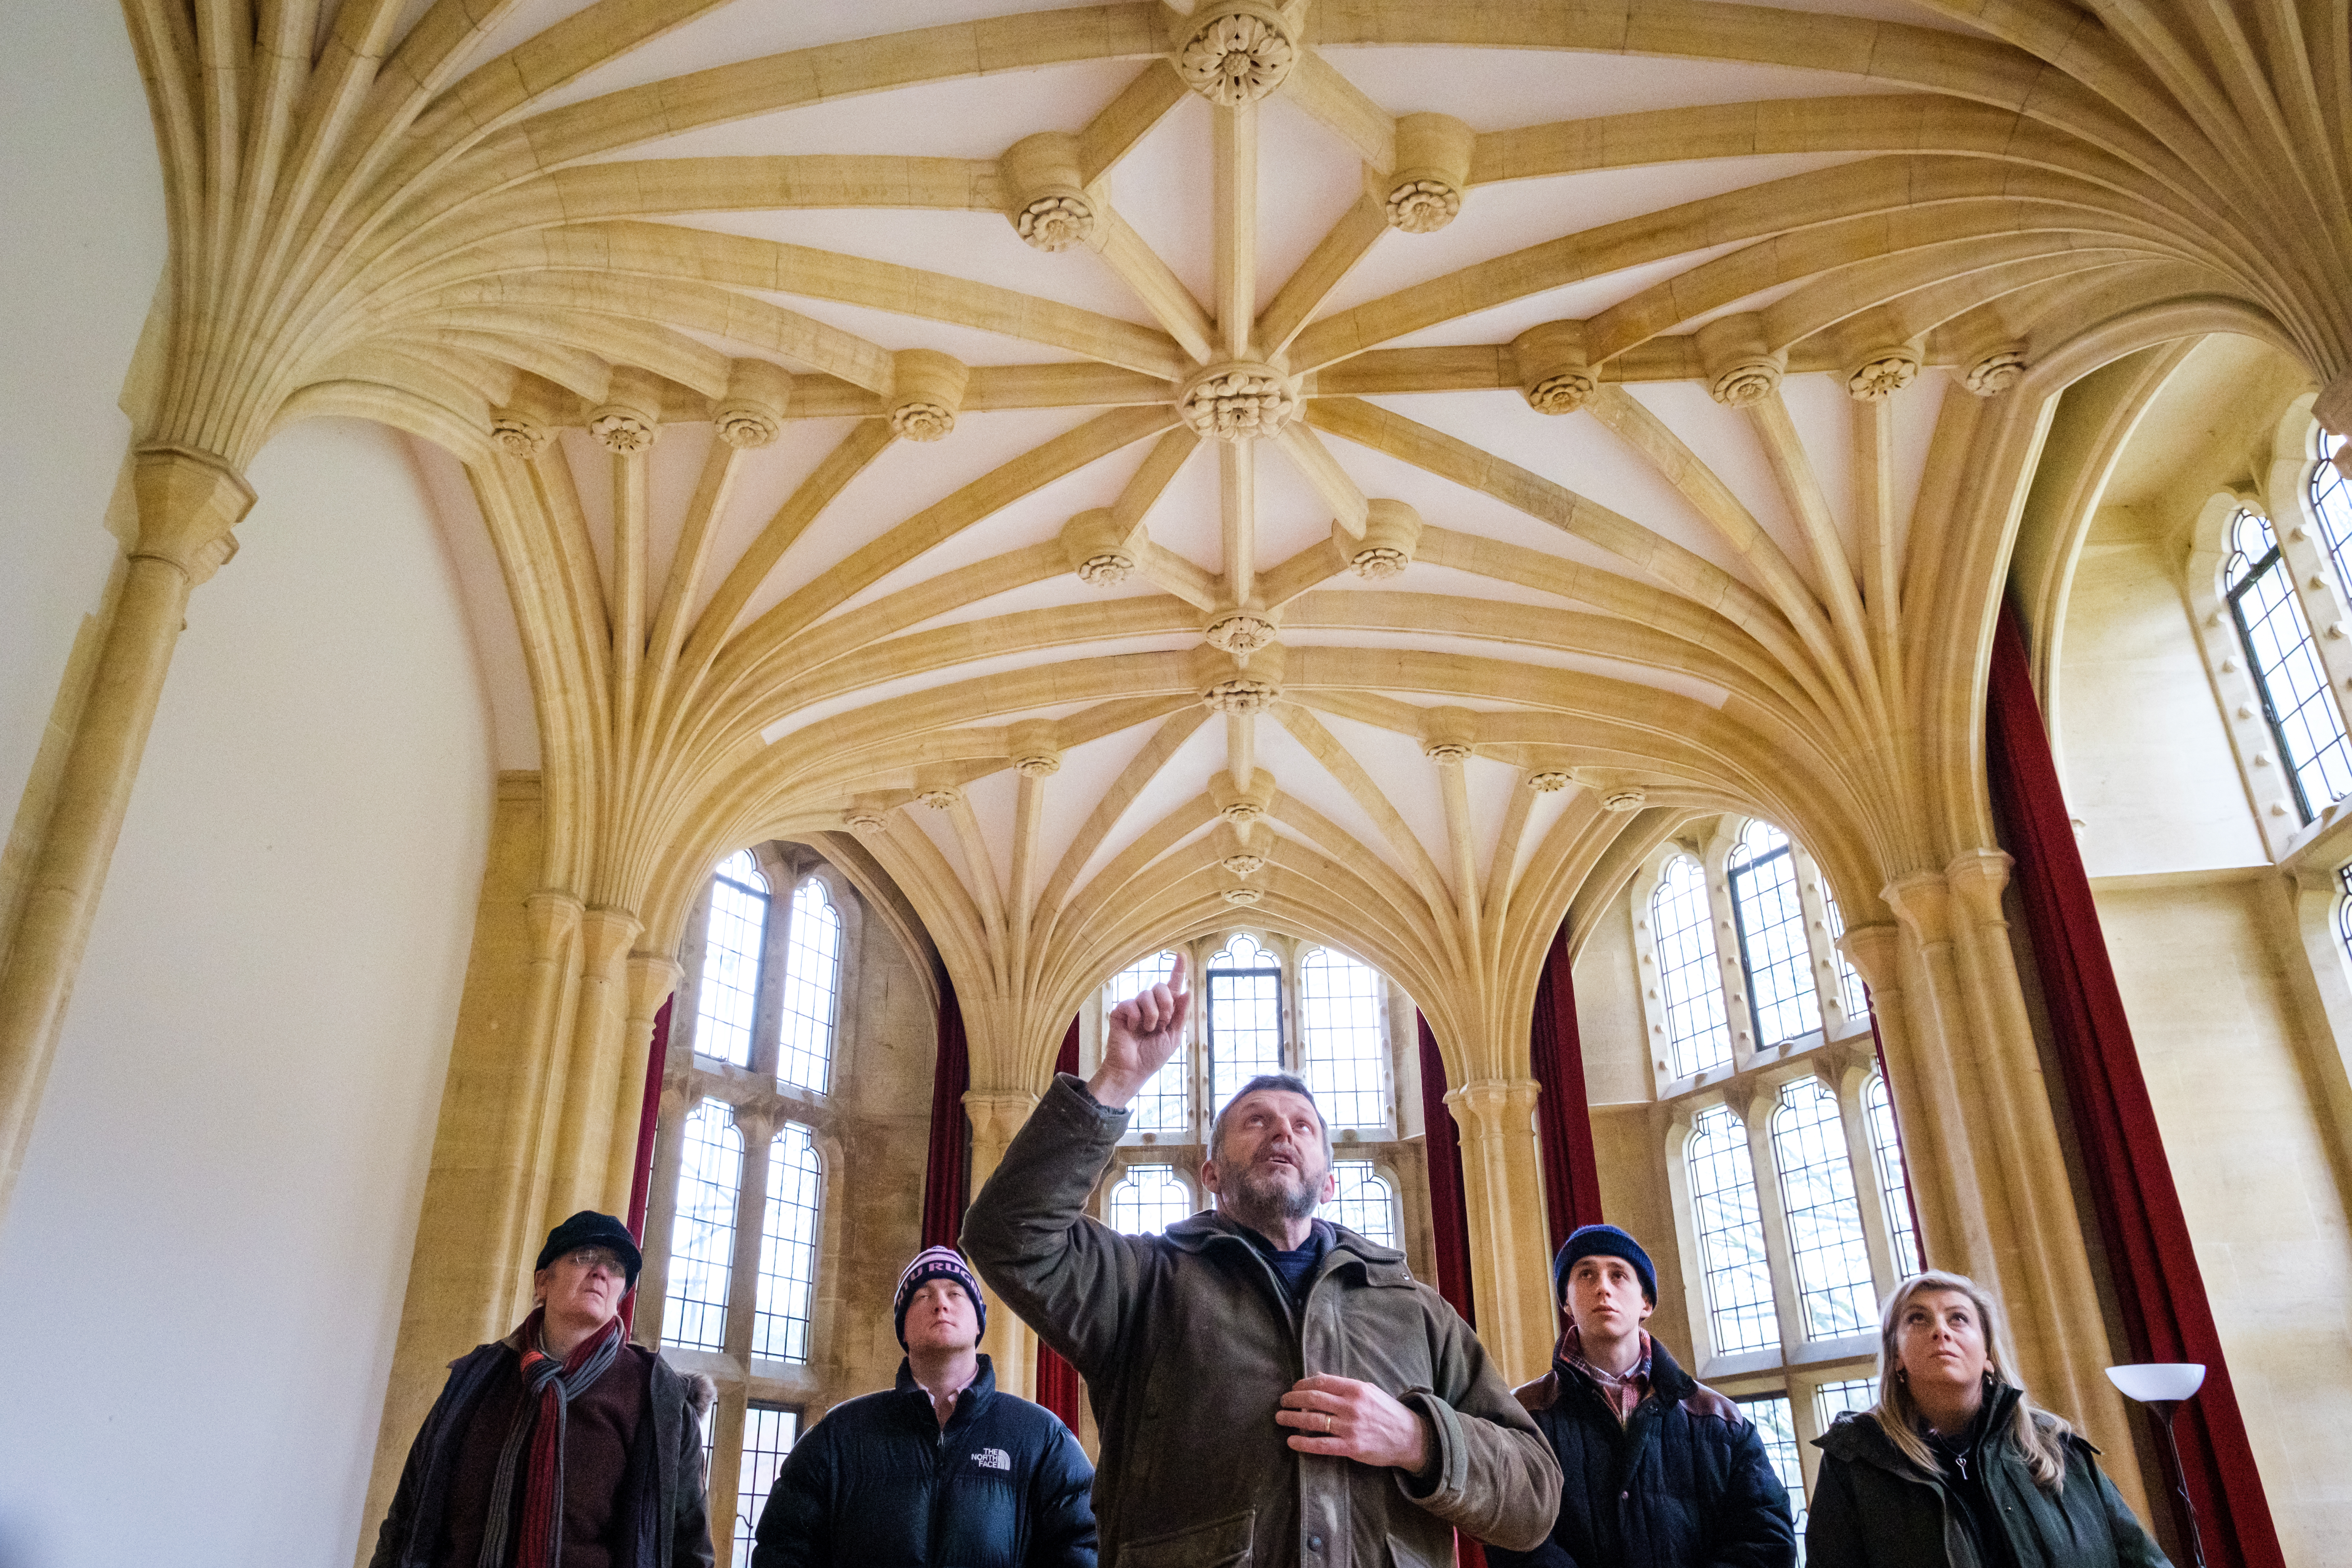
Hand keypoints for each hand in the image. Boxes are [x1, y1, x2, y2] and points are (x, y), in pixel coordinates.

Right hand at [1088, 952, 1187, 1108]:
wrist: (1133, 1069)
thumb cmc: (1153, 1056)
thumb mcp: (1174, 1036)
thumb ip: (1180, 1014)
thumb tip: (1187, 991)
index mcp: (1166, 1010)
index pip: (1173, 986)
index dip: (1178, 970)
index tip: (1182, 955)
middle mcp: (1151, 1005)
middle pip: (1161, 987)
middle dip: (1166, 1006)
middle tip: (1162, 1024)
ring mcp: (1135, 1007)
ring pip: (1147, 995)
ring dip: (1152, 1016)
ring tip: (1147, 1030)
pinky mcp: (1121, 1011)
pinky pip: (1131, 1004)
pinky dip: (1136, 1018)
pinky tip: (1132, 1029)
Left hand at [1276, 1375, 1432, 1472]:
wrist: (1410, 1437)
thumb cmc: (1387, 1412)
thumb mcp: (1369, 1391)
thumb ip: (1343, 1385)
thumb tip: (1317, 1377)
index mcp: (1356, 1389)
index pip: (1321, 1382)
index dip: (1302, 1384)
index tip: (1293, 1388)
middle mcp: (1351, 1406)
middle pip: (1313, 1399)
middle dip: (1292, 1400)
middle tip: (1282, 1402)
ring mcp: (1351, 1427)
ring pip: (1313, 1420)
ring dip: (1292, 1418)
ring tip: (1280, 1418)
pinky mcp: (1351, 1447)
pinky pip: (1321, 1445)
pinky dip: (1303, 1443)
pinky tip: (1292, 1441)